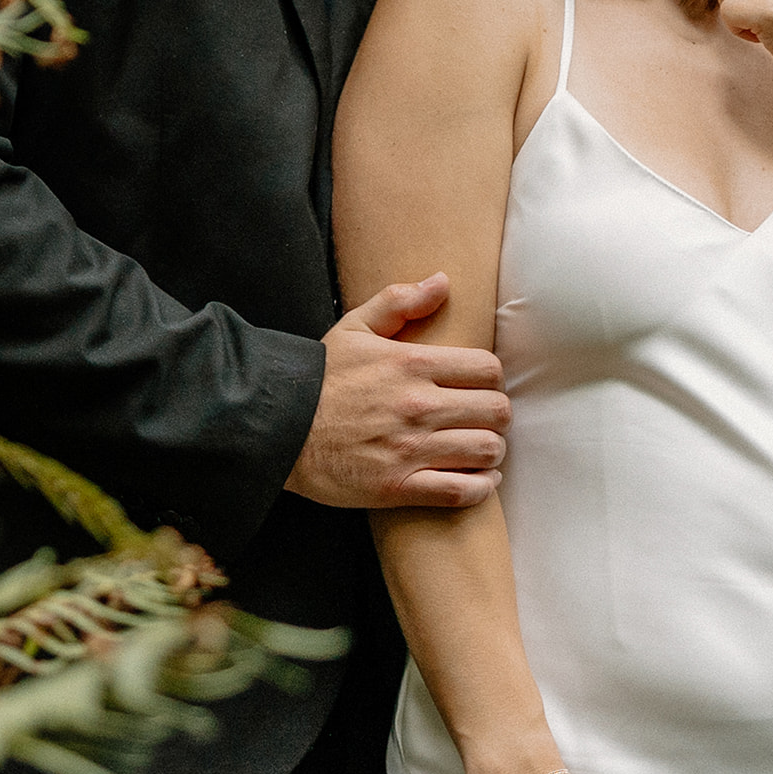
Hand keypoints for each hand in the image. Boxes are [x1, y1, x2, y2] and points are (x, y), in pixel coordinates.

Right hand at [286, 272, 509, 508]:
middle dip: (496, 415)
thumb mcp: (354, 327)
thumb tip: (442, 281)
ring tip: (479, 449)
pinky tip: (479, 481)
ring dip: (490, 452)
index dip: (492, 379)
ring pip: (486, 451)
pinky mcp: (399, 487)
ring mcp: (410, 449)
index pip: (488, 369)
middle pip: (496, 411)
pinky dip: (479, 489)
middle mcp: (419, 406)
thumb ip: (400, 301)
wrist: (276, 428)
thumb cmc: (319, 378)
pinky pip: (462, 492)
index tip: (480, 387)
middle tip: (482, 419)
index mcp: (412, 364)